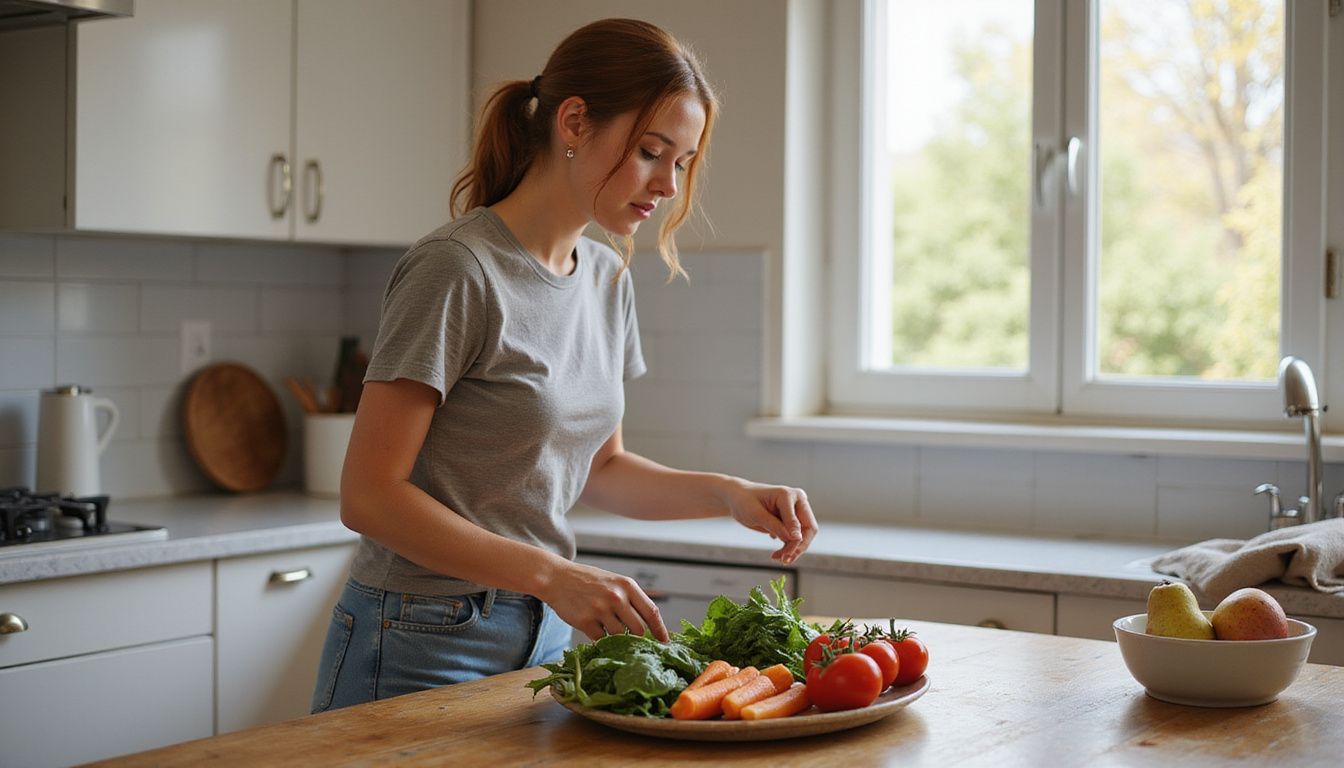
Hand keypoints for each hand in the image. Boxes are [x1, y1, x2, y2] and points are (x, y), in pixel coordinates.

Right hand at [542, 560, 668, 642]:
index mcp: (627, 585)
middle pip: (638, 630)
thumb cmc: (588, 581)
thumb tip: (649, 626)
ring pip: (620, 637)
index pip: (651, 612)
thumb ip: (631, 600)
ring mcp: (601, 610)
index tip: (665, 642)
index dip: (660, 630)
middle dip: (637, 638)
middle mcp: (616, 597)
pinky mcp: (586, 622)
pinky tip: (595, 629)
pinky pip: (601, 640)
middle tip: (633, 641)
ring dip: (617, 639)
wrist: (557, 578)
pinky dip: (601, 640)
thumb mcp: (614, 582)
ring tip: (608, 628)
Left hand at [719, 479, 818, 564]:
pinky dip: (789, 547)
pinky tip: (777, 554)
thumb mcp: (757, 515)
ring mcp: (795, 511)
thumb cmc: (744, 502)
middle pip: (808, 529)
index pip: (799, 522)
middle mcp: (797, 501)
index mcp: (789, 495)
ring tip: (777, 558)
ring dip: (793, 549)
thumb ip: (776, 526)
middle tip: (785, 560)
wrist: (737, 498)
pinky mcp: (791, 520)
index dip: (795, 539)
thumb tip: (795, 538)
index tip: (788, 554)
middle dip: (798, 546)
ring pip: (803, 535)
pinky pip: (796, 537)